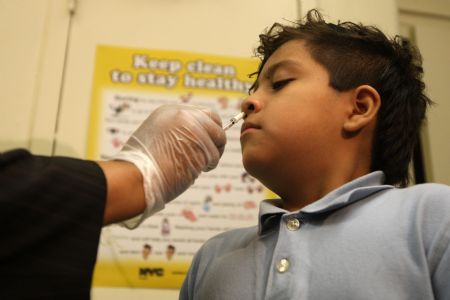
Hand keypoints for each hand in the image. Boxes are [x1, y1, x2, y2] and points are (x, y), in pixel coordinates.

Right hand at [113, 104, 225, 227]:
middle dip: (215, 138)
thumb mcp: (155, 136)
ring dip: (211, 156)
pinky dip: (208, 166)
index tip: (204, 142)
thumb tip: (197, 138)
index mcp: (169, 111)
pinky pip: (214, 156)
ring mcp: (193, 129)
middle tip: (208, 155)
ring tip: (194, 166)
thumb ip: (176, 132)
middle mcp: (183, 115)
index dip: (207, 129)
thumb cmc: (141, 166)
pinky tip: (192, 171)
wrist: (135, 177)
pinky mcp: (201, 146)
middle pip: (215, 121)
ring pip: (218, 140)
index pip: (202, 113)